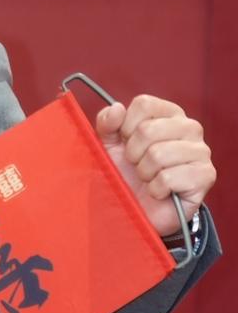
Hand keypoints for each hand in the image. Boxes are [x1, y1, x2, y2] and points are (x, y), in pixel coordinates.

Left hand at [95, 95, 215, 236]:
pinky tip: (159, 191)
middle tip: (136, 165)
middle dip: (132, 154)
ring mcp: (201, 151)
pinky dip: (156, 189)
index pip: (144, 104)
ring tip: (148, 178)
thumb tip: (117, 108)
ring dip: (144, 172)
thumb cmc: (124, 172)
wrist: (137, 208)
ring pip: (158, 154)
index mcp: (168, 114)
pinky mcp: (205, 176)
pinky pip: (169, 178)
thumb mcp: (107, 144)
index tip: (125, 142)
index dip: (125, 126)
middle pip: (148, 130)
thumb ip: (107, 123)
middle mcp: (189, 127)